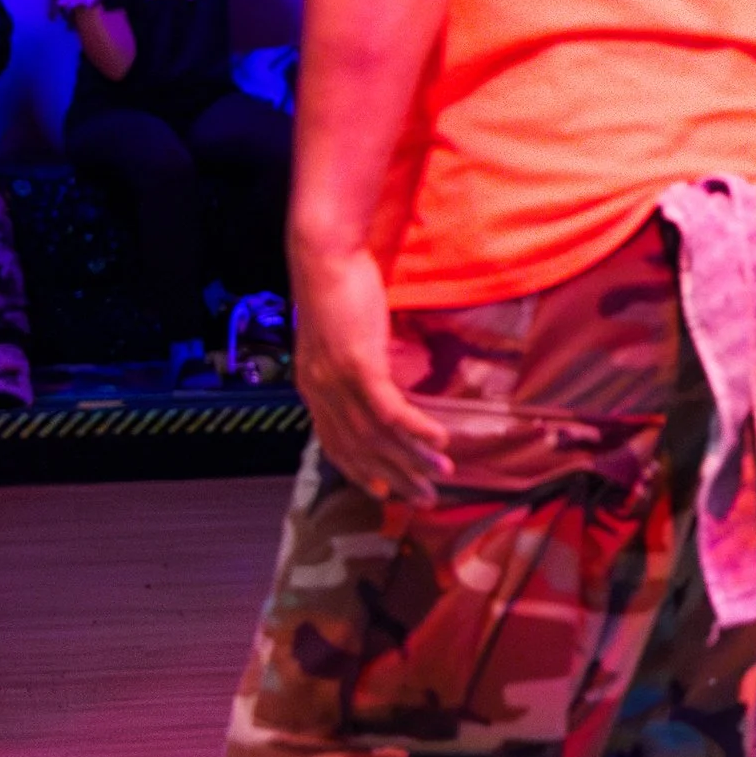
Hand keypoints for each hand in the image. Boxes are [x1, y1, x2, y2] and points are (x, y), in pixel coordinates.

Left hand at [291, 245, 451, 504]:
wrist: (324, 258)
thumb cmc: (335, 288)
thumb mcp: (340, 334)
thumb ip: (352, 362)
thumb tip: (374, 377)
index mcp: (313, 388)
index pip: (336, 444)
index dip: (362, 471)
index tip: (386, 491)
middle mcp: (321, 392)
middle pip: (360, 448)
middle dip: (394, 477)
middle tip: (424, 498)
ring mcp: (338, 381)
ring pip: (377, 435)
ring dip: (412, 459)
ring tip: (442, 474)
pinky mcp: (359, 366)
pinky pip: (391, 409)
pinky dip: (416, 429)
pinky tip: (440, 441)